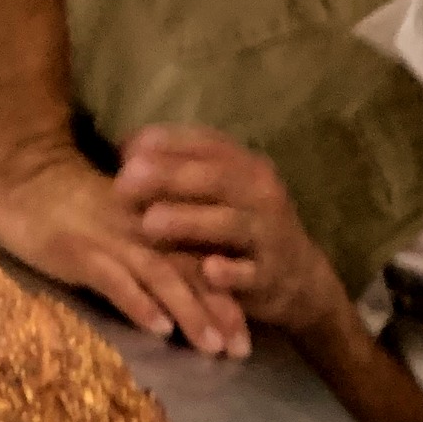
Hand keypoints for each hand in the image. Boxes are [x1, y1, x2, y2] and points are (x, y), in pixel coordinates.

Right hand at [0, 140, 249, 356]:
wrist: (22, 176)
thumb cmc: (68, 206)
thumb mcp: (118, 226)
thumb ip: (146, 252)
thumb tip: (173, 299)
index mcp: (155, 223)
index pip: (202, 258)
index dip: (229, 295)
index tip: (247, 335)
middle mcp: (142, 232)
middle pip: (191, 271)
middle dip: (220, 312)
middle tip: (241, 351)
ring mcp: (111, 242)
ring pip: (162, 277)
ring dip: (190, 313)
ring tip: (212, 348)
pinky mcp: (80, 253)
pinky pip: (115, 280)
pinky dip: (139, 303)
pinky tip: (159, 330)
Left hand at [113, 128, 350, 346]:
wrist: (298, 277)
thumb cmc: (243, 228)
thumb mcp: (221, 192)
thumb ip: (181, 170)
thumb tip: (124, 147)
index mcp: (245, 165)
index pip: (205, 143)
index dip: (165, 144)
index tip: (123, 151)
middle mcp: (260, 193)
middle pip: (215, 178)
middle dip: (168, 178)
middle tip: (125, 183)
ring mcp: (269, 234)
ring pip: (230, 224)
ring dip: (189, 222)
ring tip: (150, 223)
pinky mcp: (271, 276)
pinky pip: (250, 274)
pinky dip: (230, 273)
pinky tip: (209, 270)